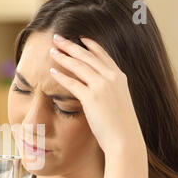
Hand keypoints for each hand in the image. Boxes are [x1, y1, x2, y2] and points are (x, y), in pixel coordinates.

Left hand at [49, 34, 145, 154]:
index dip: (90, 45)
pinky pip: (72, 83)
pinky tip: (52, 71)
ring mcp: (102, 86)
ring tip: (52, 51)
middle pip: (87, 56)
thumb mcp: (119, 102)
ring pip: (79, 66)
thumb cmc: (121, 126)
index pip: (103, 55)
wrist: (125, 139)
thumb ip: (109, 91)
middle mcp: (112, 78)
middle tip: (58, 38)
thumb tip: (98, 90)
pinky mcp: (91, 97)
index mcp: (119, 77)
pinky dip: (61, 76)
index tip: (80, 38)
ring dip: (63, 57)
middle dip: (71, 46)